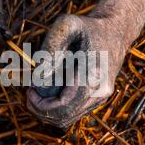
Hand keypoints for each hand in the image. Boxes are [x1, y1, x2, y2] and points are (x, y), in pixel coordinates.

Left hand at [27, 0, 144, 127]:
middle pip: (63, 117)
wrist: (116, 32)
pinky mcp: (99, 99)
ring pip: (68, 119)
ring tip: (37, 93)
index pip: (62, 106)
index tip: (29, 90)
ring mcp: (101, 97)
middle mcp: (100, 91)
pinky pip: (74, 114)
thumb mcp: (67, 24)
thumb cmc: (88, 27)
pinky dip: (57, 109)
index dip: (40, 104)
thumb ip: (50, 46)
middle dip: (40, 110)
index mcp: (92, 75)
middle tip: (29, 93)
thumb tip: (38, 77)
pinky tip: (49, 93)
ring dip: (48, 111)